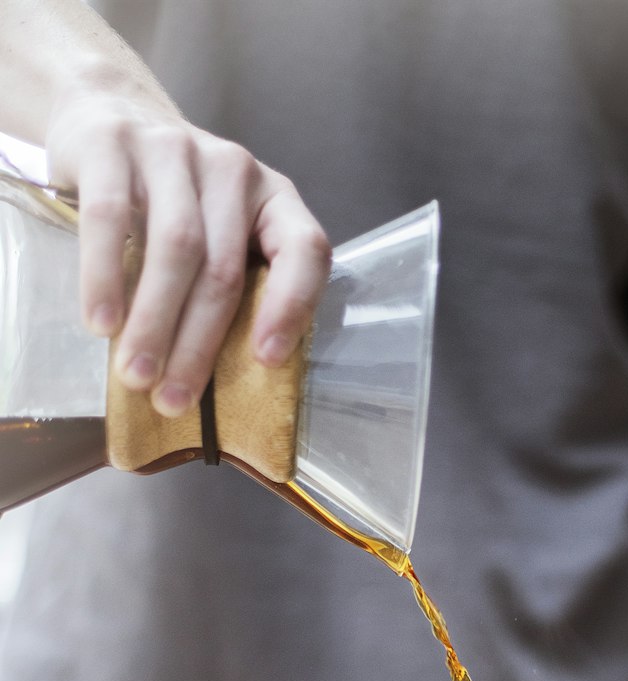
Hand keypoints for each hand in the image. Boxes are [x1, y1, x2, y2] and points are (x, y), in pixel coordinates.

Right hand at [46, 73, 331, 417]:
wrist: (109, 111)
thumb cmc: (174, 200)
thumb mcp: (221, 231)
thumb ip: (234, 284)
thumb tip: (227, 388)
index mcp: (274, 199)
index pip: (304, 250)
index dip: (291, 308)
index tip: (266, 361)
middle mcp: (232, 170)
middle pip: (224, 269)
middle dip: (198, 344)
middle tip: (173, 400)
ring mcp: (173, 150)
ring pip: (175, 249)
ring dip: (154, 323)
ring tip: (135, 375)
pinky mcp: (113, 145)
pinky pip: (111, 218)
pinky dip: (104, 276)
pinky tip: (101, 322)